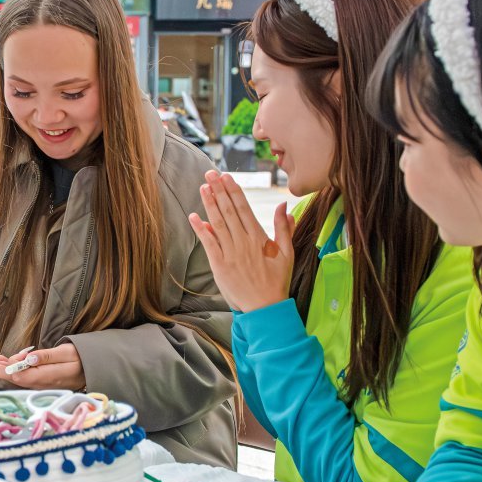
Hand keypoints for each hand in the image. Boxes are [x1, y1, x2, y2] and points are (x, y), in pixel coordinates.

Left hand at [0, 343, 86, 390]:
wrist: (95, 369)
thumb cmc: (81, 358)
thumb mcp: (65, 353)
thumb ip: (46, 356)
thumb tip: (27, 358)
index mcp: (44, 376)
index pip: (15, 374)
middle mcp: (40, 383)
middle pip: (12, 377)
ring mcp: (41, 384)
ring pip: (17, 376)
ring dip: (3, 369)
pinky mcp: (43, 381)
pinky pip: (24, 376)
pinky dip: (13, 368)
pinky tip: (6, 362)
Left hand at [187, 171, 293, 312]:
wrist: (265, 308)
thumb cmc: (277, 281)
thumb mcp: (287, 253)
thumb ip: (284, 228)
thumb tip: (284, 206)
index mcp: (259, 238)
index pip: (244, 208)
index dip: (234, 191)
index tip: (226, 177)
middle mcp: (243, 242)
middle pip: (229, 211)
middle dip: (219, 191)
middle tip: (210, 173)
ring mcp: (230, 253)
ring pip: (217, 223)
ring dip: (209, 204)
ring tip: (202, 187)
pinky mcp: (219, 265)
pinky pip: (208, 244)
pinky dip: (201, 230)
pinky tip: (194, 216)